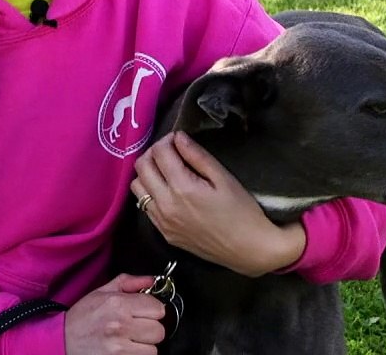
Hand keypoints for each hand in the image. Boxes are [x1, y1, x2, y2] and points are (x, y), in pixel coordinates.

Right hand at [64, 274, 164, 353]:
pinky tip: (126, 349)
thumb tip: (151, 280)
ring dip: (145, 345)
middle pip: (159, 330)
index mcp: (117, 303)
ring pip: (153, 349)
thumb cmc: (82, 317)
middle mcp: (120, 324)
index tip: (144, 312)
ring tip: (131, 340)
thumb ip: (128, 282)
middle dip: (150, 328)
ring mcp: (119, 346)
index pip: (157, 308)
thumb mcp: (101, 292)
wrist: (63, 339)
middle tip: (137, 327)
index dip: (152, 309)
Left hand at [131, 132, 305, 276]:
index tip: (178, 139)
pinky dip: (150, 193)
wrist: (248, 249)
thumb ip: (197, 156)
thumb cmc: (241, 211)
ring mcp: (161, 221)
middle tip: (171, 152)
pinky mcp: (163, 233)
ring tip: (167, 171)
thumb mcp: (223, 178)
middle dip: (154, 153)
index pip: (159, 152)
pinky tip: (168, 192)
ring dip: (148, 173)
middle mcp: (165, 204)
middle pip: (142, 167)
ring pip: (137, 187)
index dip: (167, 140)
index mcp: (182, 188)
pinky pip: (145, 206)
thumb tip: (178, 137)